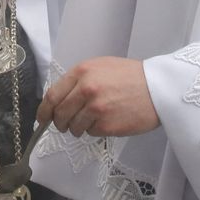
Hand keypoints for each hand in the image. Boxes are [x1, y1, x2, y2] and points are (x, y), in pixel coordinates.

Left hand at [36, 56, 159, 137]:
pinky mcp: (107, 125)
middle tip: (66, 124)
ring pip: (74, 127)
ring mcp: (96, 109)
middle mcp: (86, 89)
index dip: (44, 110)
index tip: (42, 119)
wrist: (158, 88)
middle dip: (60, 123)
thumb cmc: (130, 76)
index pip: (52, 95)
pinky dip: (95, 130)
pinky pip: (91, 133)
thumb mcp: (100, 67)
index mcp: (82, 72)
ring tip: (93, 120)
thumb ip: (78, 80)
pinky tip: (108, 121)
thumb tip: (58, 99)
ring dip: (78, 128)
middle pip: (60, 114)